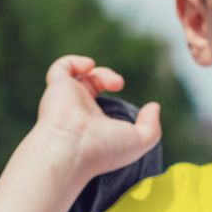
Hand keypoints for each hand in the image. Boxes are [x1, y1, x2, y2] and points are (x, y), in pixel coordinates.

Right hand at [34, 53, 161, 180]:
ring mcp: (67, 98)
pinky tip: (89, 66)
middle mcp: (79, 111)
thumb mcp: (140, 142)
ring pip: (78, 76)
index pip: (104, 106)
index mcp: (95, 125)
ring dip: (100, 72)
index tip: (134, 106)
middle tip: (118, 84)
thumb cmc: (103, 150)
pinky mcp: (57, 86)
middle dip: (108, 78)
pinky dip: (76, 61)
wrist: (71, 150)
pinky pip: (61, 67)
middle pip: (91, 85)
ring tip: (113, 82)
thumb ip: (152, 127)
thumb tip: (154, 106)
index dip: (118, 104)